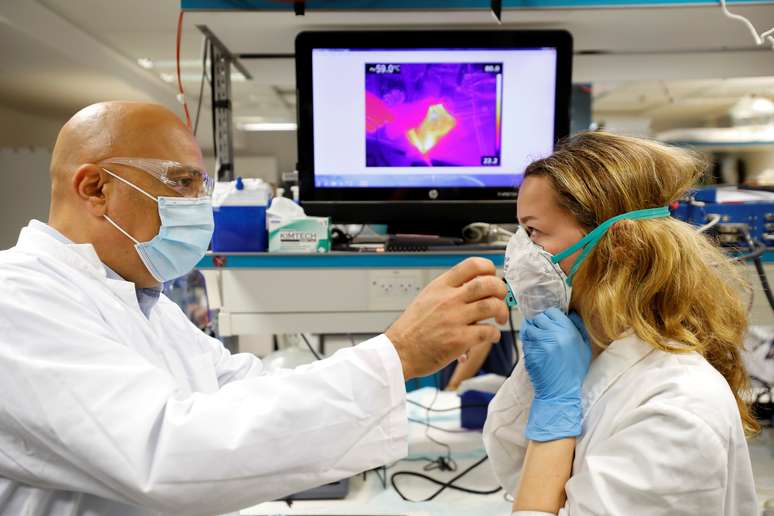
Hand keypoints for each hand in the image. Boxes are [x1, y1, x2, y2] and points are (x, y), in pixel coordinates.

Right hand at [386, 257, 508, 379]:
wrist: (399, 351)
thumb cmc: (413, 328)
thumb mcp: (426, 299)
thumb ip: (449, 292)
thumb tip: (475, 290)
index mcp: (440, 286)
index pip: (471, 265)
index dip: (489, 269)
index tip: (492, 278)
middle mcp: (448, 299)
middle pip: (487, 283)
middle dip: (501, 290)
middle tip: (501, 299)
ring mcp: (454, 318)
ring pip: (492, 305)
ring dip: (502, 311)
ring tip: (500, 318)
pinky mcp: (459, 339)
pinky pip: (488, 331)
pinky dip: (495, 334)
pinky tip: (490, 336)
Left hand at [521, 308, 591, 441]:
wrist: (560, 391)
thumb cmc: (573, 370)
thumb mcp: (584, 347)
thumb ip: (578, 327)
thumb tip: (570, 312)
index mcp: (568, 331)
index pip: (552, 312)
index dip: (550, 316)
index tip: (550, 322)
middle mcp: (553, 335)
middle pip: (539, 318)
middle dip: (540, 323)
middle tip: (543, 331)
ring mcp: (539, 343)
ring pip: (529, 327)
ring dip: (532, 332)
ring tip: (539, 341)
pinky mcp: (529, 352)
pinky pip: (524, 340)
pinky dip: (528, 342)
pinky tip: (535, 349)